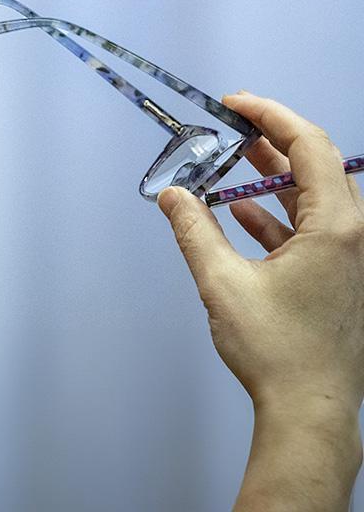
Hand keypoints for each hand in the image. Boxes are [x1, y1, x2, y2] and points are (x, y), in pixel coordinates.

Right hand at [158, 92, 363, 509]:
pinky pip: (309, 224)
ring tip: (231, 155)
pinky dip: (275, 209)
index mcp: (335, 226)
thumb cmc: (275, 349)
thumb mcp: (222, 282)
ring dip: (271, 172)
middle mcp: (351, 234)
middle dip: (270, 138)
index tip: (233, 104)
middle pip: (316, 164)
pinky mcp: (337, 275)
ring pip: (312, 193)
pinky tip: (239, 208)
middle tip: (230, 122)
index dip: (270, 115)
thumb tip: (171, 193)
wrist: (310, 412)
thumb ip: (193, 229)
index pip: (310, 145)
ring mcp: (348, 256)